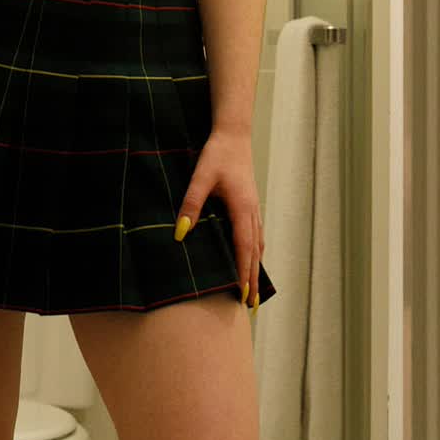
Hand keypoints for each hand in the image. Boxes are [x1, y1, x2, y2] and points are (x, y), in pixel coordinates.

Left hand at [174, 129, 263, 309]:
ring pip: (257, 244)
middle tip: (252, 305)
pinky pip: (256, 234)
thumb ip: (191, 205)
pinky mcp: (250, 203)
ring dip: (256, 267)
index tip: (244, 295)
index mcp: (242, 209)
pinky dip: (255, 251)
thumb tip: (181, 234)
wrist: (233, 134)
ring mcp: (253, 208)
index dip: (244, 273)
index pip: (244, 249)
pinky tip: (253, 257)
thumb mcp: (200, 178)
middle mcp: (252, 212)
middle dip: (253, 279)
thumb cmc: (217, 154)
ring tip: (254, 289)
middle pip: (255, 252)